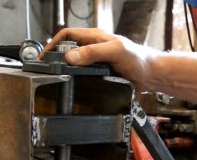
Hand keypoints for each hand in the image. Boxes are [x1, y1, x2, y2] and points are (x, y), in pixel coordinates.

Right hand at [44, 28, 159, 90]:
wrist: (152, 76)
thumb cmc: (138, 60)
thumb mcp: (115, 51)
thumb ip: (93, 53)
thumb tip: (71, 56)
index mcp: (95, 37)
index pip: (67, 35)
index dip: (53, 44)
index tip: (44, 57)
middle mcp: (93, 48)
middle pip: (68, 50)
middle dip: (56, 59)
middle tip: (47, 71)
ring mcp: (96, 62)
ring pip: (74, 64)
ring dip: (65, 71)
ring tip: (56, 79)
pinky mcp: (100, 74)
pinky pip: (83, 76)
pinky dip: (75, 80)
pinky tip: (73, 87)